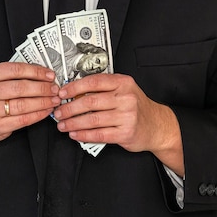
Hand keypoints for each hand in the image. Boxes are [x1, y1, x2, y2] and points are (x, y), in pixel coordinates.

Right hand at [0, 62, 59, 159]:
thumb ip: (15, 75)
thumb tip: (45, 74)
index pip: (16, 70)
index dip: (36, 72)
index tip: (50, 75)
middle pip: (20, 88)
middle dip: (42, 88)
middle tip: (55, 89)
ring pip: (23, 105)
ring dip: (43, 102)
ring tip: (54, 99)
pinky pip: (23, 120)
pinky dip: (38, 114)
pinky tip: (46, 110)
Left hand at [54, 74, 183, 174]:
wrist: (157, 125)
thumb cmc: (136, 107)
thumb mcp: (124, 90)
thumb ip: (103, 89)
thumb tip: (74, 92)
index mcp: (123, 83)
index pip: (93, 82)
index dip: (74, 88)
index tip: (62, 93)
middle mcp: (126, 98)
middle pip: (90, 102)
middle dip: (69, 108)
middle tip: (58, 112)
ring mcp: (127, 116)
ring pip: (92, 119)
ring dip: (73, 123)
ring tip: (63, 125)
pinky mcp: (125, 133)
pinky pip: (99, 134)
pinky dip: (83, 135)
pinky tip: (75, 134)